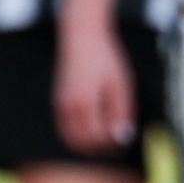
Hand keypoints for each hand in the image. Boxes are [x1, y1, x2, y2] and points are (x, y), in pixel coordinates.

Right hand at [52, 18, 139, 152]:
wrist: (82, 36)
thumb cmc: (105, 58)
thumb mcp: (121, 84)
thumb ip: (122, 112)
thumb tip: (122, 137)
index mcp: (86, 102)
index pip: (98, 137)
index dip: (113, 142)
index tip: (125, 136)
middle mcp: (69, 106)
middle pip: (83, 142)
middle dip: (100, 147)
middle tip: (116, 142)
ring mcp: (61, 104)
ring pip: (71, 138)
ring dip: (87, 143)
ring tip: (106, 136)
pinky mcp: (58, 101)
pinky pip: (65, 129)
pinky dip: (77, 135)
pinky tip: (93, 129)